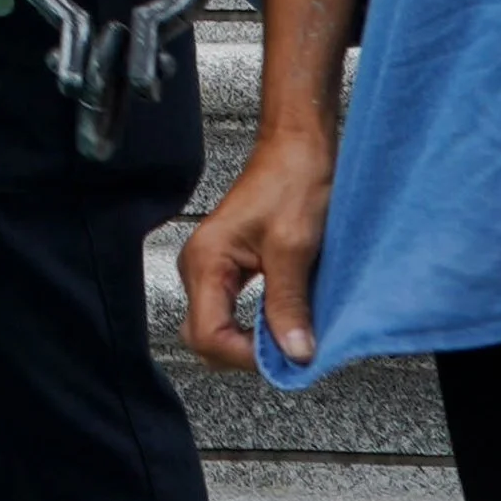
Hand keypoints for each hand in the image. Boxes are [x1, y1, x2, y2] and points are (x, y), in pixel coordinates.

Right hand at [179, 130, 334, 369]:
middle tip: (287, 348)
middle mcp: (200, 265)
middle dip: (245, 353)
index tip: (283, 353)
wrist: (300, 146)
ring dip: (253, 339)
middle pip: (206, 337)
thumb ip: (288, 305)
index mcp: (206, 260)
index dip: (245, 355)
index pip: (207, 336)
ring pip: (220, 327)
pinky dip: (258, 323)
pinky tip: (285, 318)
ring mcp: (213, 266)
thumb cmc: (293, 181)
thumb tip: (294, 354)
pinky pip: (233, 310)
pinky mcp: (230, 265)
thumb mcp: (294, 247)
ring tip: (291, 332)